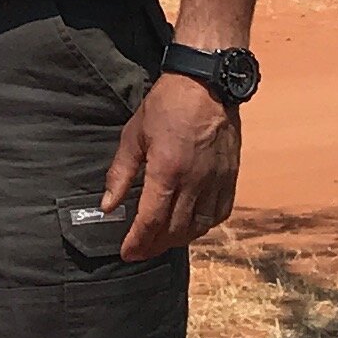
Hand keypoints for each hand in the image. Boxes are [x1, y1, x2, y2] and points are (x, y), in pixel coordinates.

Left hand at [104, 70, 240, 261]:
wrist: (206, 84)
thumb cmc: (166, 106)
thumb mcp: (134, 135)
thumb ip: (121, 174)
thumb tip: (107, 205)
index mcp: (167, 171)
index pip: (151, 221)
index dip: (138, 242)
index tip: (127, 253)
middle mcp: (195, 181)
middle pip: (175, 231)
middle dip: (155, 246)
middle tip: (140, 250)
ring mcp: (216, 181)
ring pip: (199, 227)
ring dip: (178, 239)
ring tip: (161, 240)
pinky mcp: (231, 177)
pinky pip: (219, 214)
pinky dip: (203, 226)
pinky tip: (191, 225)